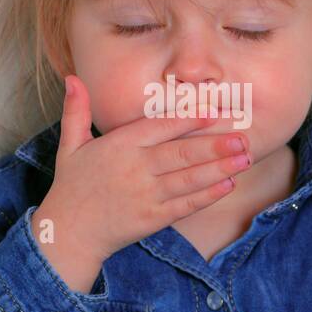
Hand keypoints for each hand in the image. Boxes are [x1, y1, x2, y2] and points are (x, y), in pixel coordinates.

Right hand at [32, 74, 253, 264]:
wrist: (68, 234)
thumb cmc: (72, 187)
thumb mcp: (70, 146)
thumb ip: (76, 111)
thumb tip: (72, 78)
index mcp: (119, 146)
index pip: (159, 128)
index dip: (188, 119)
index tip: (214, 111)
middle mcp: (135, 169)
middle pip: (181, 153)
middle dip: (214, 145)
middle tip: (242, 137)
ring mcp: (146, 196)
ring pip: (188, 179)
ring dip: (219, 168)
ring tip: (244, 158)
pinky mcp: (153, 219)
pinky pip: (185, 205)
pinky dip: (207, 195)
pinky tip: (227, 185)